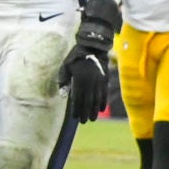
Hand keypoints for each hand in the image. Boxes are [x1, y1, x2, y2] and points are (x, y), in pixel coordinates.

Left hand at [56, 0, 120, 123]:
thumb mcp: (65, 66)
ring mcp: (99, 81)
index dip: (77, 109)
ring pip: (97, 99)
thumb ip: (63, 80)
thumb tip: (64, 95)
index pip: (78, 98)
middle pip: (88, 101)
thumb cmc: (75, 56)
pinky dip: (102, 101)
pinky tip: (101, 108)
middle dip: (86, 112)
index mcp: (79, 79)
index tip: (75, 117)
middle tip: (85, 121)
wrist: (93, 46)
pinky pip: (104, 93)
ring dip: (94, 110)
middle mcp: (90, 82)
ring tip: (93, 118)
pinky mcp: (105, 79)